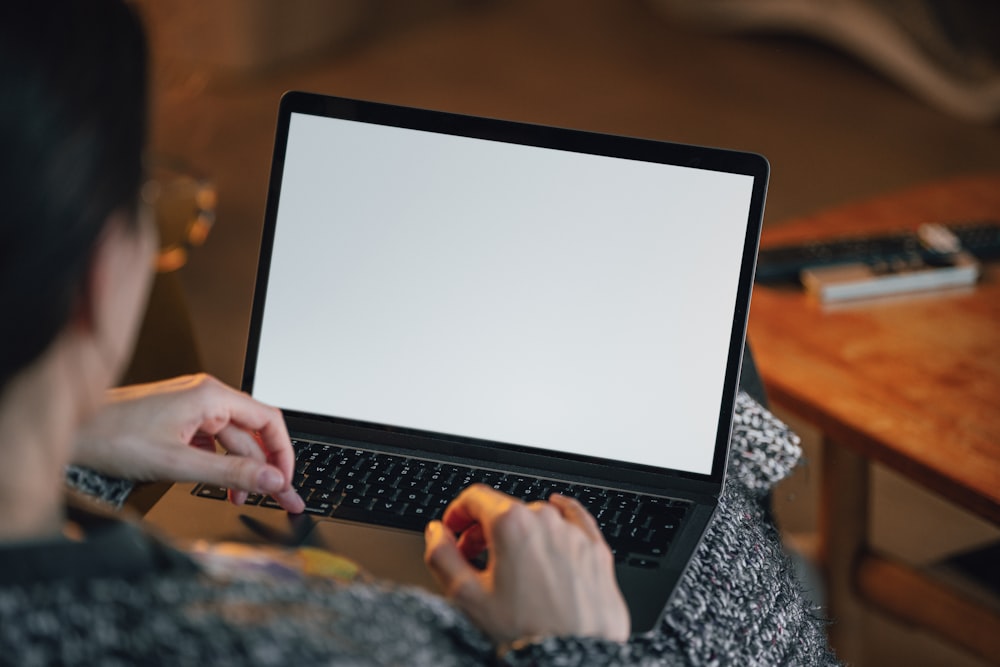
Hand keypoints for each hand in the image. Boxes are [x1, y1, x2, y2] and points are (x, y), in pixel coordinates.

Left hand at [74, 374, 303, 512]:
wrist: (68, 434)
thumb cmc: (111, 437)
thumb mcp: (179, 463)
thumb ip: (230, 474)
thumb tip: (271, 481)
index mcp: (211, 396)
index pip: (268, 421)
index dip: (283, 454)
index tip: (286, 481)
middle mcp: (205, 396)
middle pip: (252, 434)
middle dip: (265, 468)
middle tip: (276, 499)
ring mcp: (191, 408)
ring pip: (231, 441)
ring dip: (239, 471)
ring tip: (238, 499)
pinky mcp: (177, 420)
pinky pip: (211, 442)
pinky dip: (218, 465)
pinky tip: (212, 483)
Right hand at [423, 484, 629, 649]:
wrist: (574, 659)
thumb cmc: (527, 632)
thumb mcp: (468, 597)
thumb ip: (442, 557)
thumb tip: (436, 534)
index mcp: (512, 524)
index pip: (475, 498)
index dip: (457, 512)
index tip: (453, 528)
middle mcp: (546, 520)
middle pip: (505, 509)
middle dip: (484, 530)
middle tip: (472, 555)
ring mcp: (574, 534)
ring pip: (538, 519)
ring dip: (519, 533)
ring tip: (511, 564)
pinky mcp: (596, 550)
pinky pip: (576, 520)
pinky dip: (561, 517)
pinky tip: (555, 518)